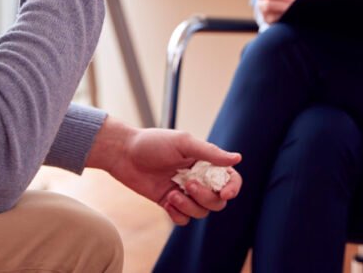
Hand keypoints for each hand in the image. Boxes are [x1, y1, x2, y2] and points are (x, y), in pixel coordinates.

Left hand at [87, 117, 242, 225]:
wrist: (124, 153)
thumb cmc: (153, 143)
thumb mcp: (183, 143)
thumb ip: (210, 153)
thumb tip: (238, 158)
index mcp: (205, 162)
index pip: (230, 179)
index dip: (232, 188)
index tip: (225, 192)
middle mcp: (198, 178)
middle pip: (217, 201)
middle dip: (205, 197)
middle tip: (188, 184)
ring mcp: (184, 192)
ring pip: (201, 212)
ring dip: (189, 206)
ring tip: (172, 193)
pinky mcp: (170, 203)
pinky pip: (184, 219)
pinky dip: (178, 214)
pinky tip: (167, 201)